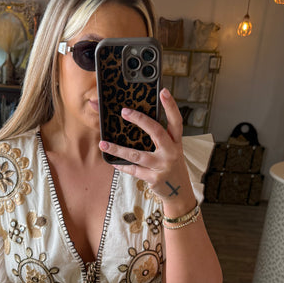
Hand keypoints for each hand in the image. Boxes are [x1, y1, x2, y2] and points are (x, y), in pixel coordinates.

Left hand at [99, 88, 194, 207]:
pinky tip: (112, 161)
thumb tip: (136, 121)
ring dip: (118, 149)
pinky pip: (134, 170)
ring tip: (103, 143)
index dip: (170, 105)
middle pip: (156, 131)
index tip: (163, 91)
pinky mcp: (154, 178)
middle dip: (140, 120)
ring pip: (137, 155)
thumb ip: (159, 138)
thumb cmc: (171, 166)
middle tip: (124, 111)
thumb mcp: (171, 150)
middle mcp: (171, 151)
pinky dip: (122, 165)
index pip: (176, 120)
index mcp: (176, 141)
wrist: (180, 192)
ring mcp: (163, 165)